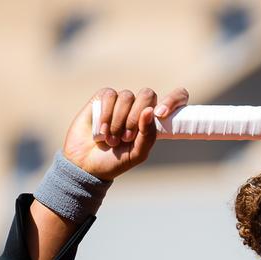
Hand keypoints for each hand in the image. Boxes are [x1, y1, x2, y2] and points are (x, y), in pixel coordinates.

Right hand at [61, 86, 189, 180]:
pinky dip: (106, 114)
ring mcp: (119, 102)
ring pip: (127, 96)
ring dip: (118, 120)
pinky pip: (109, 95)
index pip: (174, 98)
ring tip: (111, 139)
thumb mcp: (137, 154)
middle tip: (127, 137)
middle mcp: (137, 108)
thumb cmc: (115, 161)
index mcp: (152, 120)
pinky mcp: (101, 99)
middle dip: (136, 117)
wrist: (86, 165)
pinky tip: (101, 131)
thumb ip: (148, 134)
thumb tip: (150, 110)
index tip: (162, 114)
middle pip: (147, 94)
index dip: (174, 99)